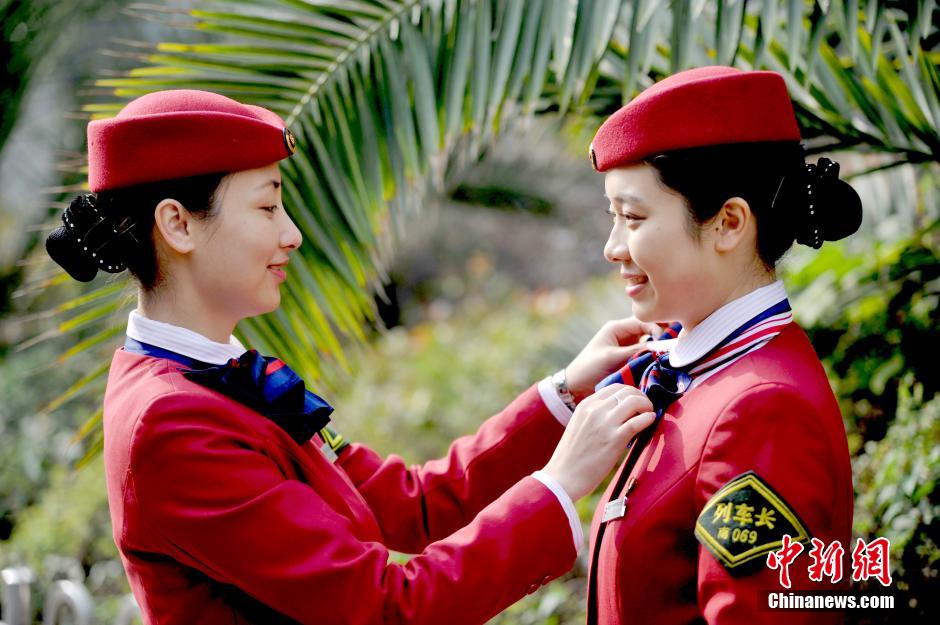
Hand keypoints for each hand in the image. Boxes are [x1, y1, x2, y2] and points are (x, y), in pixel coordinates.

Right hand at [541, 384, 654, 500]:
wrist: (563, 477)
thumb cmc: (572, 457)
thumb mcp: (579, 426)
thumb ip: (595, 416)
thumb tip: (619, 412)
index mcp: (585, 405)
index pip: (615, 387)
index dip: (631, 392)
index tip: (637, 402)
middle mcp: (595, 410)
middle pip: (628, 391)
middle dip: (642, 397)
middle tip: (646, 409)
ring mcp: (605, 423)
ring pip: (635, 401)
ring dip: (647, 406)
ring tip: (649, 416)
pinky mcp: (615, 439)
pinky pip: (639, 421)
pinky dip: (649, 419)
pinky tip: (651, 422)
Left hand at [565, 317, 662, 400]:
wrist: (576, 386)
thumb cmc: (589, 368)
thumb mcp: (612, 357)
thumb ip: (636, 351)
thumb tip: (660, 348)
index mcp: (616, 328)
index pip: (643, 321)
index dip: (657, 329)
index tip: (665, 344)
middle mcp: (623, 334)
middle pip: (649, 331)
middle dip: (660, 338)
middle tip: (672, 348)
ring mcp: (627, 347)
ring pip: (649, 344)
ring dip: (656, 350)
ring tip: (666, 358)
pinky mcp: (628, 359)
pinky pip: (644, 355)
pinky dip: (651, 359)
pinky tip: (658, 365)